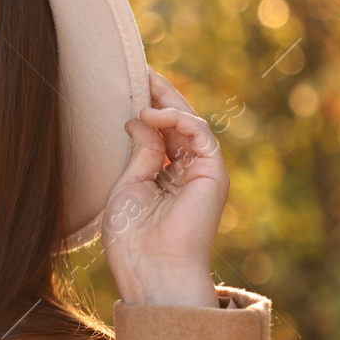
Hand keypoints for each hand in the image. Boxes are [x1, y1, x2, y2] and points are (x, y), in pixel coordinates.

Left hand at [101, 69, 227, 307]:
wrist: (152, 269)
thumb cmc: (132, 237)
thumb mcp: (128, 185)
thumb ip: (140, 151)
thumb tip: (139, 116)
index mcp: (162, 177)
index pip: (158, 133)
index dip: (145, 107)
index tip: (126, 82)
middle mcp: (184, 172)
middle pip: (176, 124)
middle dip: (158, 95)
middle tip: (138, 69)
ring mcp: (201, 172)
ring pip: (189, 124)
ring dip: (166, 101)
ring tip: (142, 84)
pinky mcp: (213, 174)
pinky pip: (200, 134)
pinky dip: (179, 119)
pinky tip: (153, 113)